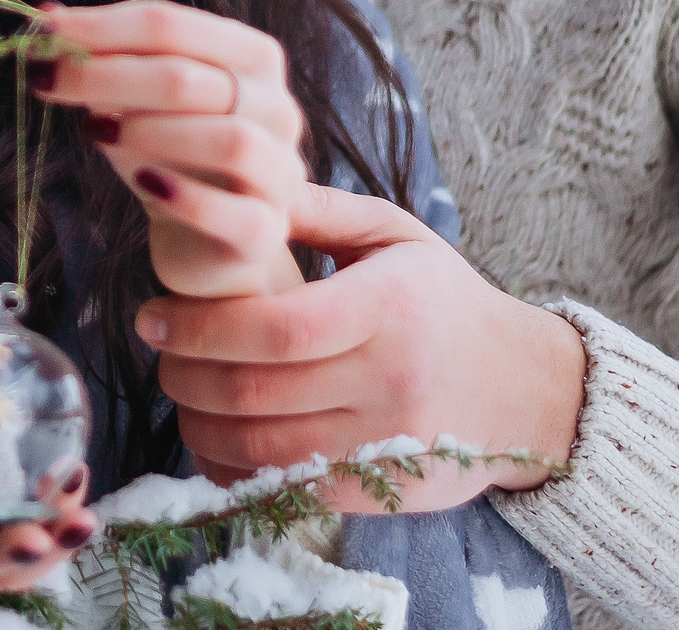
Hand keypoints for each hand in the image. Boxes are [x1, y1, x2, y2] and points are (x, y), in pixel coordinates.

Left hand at [31, 0, 306, 297]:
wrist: (203, 241)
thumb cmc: (170, 157)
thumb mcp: (134, 103)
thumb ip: (103, 59)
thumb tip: (46, 17)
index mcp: (251, 57)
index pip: (172, 26)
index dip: (101, 27)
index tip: (42, 34)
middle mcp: (277, 107)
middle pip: (192, 79)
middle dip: (107, 75)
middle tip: (46, 79)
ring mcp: (280, 171)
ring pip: (230, 139)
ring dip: (152, 131)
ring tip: (96, 132)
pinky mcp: (267, 231)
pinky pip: (236, 213)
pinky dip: (187, 196)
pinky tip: (146, 183)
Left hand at [137, 184, 585, 511]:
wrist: (526, 391)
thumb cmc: (446, 302)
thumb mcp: (397, 237)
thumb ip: (319, 211)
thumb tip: (241, 188)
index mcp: (388, 307)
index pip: (278, 329)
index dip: (200, 328)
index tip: (152, 316)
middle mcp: (389, 381)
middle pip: (256, 392)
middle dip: (184, 374)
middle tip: (156, 351)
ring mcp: (386, 444)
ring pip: (261, 450)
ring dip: (196, 424)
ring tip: (178, 392)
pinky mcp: (381, 491)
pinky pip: (285, 489)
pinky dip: (232, 469)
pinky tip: (212, 438)